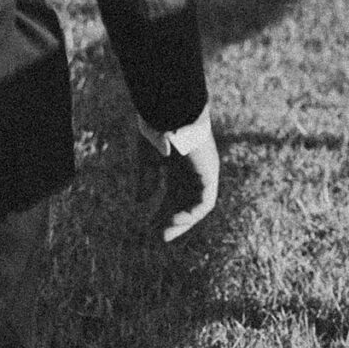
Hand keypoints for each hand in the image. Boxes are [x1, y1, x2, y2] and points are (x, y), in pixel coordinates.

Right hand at [137, 113, 219, 242]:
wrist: (171, 110)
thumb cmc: (158, 128)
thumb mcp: (148, 159)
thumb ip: (145, 180)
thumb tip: (139, 203)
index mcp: (178, 166)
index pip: (173, 195)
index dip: (161, 211)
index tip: (148, 227)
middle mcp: (193, 171)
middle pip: (185, 203)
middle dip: (171, 220)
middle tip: (157, 237)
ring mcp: (203, 172)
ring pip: (196, 206)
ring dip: (182, 221)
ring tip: (165, 233)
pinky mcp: (209, 173)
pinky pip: (204, 202)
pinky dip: (191, 214)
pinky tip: (174, 220)